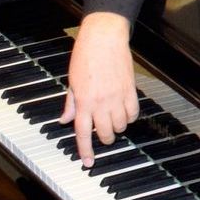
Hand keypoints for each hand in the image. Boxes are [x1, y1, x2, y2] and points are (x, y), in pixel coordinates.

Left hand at [62, 13, 137, 164]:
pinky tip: (125, 111)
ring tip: (113, 118)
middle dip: (104, 138)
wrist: (104, 38)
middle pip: (105, 133)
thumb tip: (66, 120)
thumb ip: (70, 103)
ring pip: (121, 126)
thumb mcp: (72, 81)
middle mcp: (100, 102)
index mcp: (83, 101)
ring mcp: (117, 97)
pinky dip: (130, 116)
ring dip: (117, 127)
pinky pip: (133, 113)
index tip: (89, 162)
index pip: (83, 132)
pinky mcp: (131, 90)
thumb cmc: (85, 55)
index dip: (86, 150)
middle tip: (102, 132)